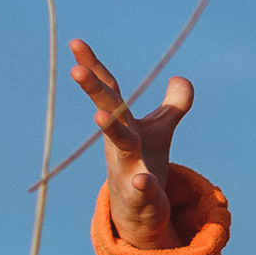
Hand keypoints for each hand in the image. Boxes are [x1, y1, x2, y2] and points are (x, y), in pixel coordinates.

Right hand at [72, 40, 193, 244]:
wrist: (138, 212)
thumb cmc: (144, 163)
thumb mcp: (160, 131)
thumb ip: (173, 104)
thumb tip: (181, 79)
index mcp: (124, 122)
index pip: (109, 90)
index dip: (93, 66)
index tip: (75, 42)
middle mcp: (121, 141)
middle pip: (108, 111)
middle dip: (93, 91)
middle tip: (74, 71)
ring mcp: (127, 167)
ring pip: (119, 146)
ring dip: (110, 130)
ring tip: (99, 117)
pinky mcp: (140, 195)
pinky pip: (142, 189)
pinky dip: (142, 185)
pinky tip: (143, 180)